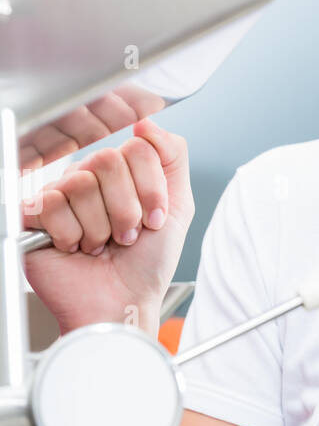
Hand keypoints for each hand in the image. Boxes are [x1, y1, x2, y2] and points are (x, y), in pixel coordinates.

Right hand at [22, 120, 193, 336]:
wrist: (123, 303)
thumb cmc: (146, 265)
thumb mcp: (178, 207)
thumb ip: (172, 156)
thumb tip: (145, 122)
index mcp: (122, 173)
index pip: (137, 147)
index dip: (151, 188)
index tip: (154, 219)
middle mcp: (90, 179)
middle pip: (108, 161)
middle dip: (126, 210)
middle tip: (125, 236)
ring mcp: (61, 195)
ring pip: (80, 183)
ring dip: (100, 227)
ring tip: (100, 246)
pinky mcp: (34, 216)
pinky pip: (51, 203)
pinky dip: (71, 235)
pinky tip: (74, 247)